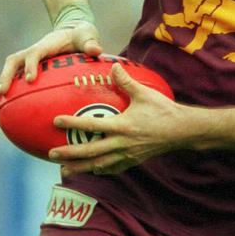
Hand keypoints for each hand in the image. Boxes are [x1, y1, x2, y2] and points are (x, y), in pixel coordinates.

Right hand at [0, 22, 101, 97]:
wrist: (73, 30)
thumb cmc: (82, 35)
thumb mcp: (88, 36)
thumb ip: (90, 43)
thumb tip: (96, 50)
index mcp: (47, 44)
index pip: (36, 53)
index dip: (32, 65)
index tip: (31, 79)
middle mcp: (34, 51)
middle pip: (14, 61)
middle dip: (6, 75)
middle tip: (1, 92)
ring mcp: (29, 58)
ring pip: (10, 68)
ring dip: (1, 81)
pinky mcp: (29, 65)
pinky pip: (15, 76)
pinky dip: (6, 85)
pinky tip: (0, 102)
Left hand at [48, 62, 192, 175]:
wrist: (182, 131)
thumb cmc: (163, 110)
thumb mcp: (144, 94)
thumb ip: (126, 81)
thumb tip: (113, 65)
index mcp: (122, 126)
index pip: (91, 125)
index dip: (72, 124)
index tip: (55, 121)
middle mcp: (122, 143)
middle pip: (90, 152)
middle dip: (70, 154)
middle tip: (52, 154)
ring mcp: (127, 155)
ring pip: (99, 164)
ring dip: (81, 167)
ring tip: (65, 169)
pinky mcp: (133, 160)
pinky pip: (113, 168)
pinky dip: (100, 169)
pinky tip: (92, 170)